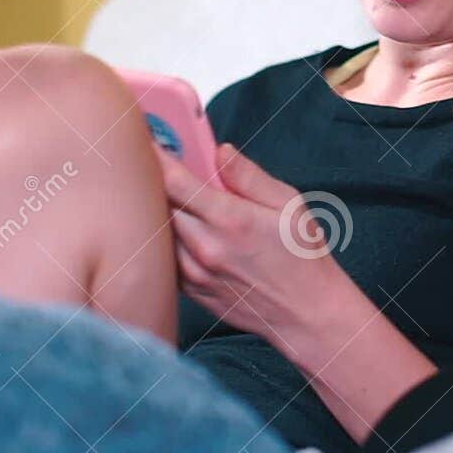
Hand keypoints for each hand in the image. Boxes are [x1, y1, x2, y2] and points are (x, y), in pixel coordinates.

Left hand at [161, 143, 352, 350]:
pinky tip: (180, 230)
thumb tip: (220, 151)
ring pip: (158, 233)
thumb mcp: (289, 205)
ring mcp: (195, 273)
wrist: (307, 314)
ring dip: (158, 211)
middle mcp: (206, 247)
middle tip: (152, 162)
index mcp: (231, 220)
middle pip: (159, 205)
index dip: (156, 156)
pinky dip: (165, 240)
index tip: (145, 138)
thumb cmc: (303, 256)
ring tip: (166, 195)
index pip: (176, 181)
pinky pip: (165, 258)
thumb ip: (250, 176)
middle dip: (152, 180)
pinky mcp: (192, 292)